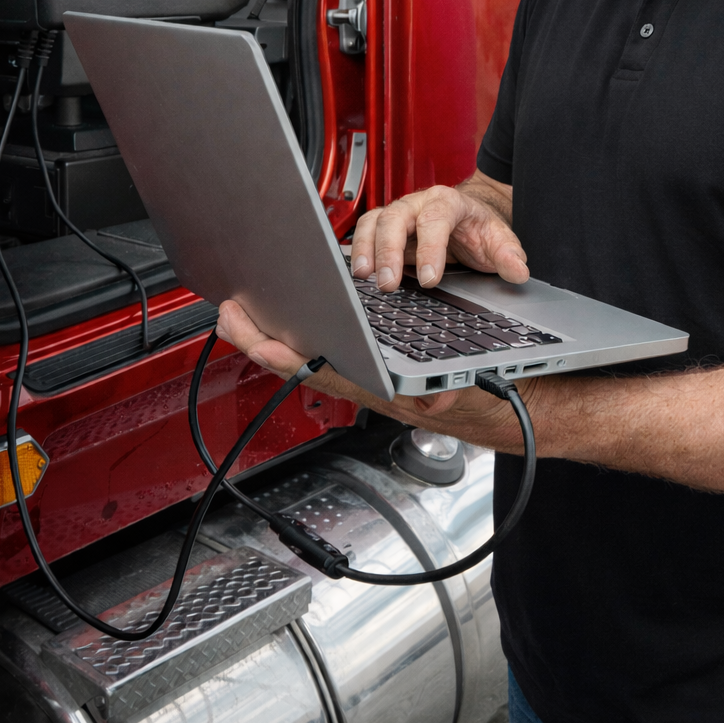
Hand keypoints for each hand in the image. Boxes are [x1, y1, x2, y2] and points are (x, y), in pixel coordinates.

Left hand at [215, 298, 524, 448]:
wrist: (494, 407)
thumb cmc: (476, 393)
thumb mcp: (467, 386)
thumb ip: (448, 389)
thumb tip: (437, 396)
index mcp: (384, 387)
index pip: (327, 373)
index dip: (289, 359)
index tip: (260, 344)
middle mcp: (366, 384)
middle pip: (301, 364)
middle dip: (260, 342)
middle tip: (229, 316)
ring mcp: (361, 377)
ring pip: (304, 358)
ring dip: (269, 338)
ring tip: (240, 314)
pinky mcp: (362, 368)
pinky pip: (317, 354)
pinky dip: (291, 337)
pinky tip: (278, 323)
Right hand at [351, 172, 527, 291]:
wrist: (468, 217)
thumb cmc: (479, 228)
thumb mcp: (499, 239)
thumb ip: (508, 254)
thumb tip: (518, 270)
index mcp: (448, 201)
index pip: (435, 220)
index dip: (430, 249)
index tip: (431, 279)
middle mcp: (418, 203)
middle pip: (396, 217)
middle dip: (389, 250)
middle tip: (389, 283)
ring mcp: (400, 214)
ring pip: (374, 222)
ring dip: (366, 248)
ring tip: (365, 276)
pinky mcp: (386, 228)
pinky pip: (366, 233)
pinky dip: (359, 250)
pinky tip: (359, 272)